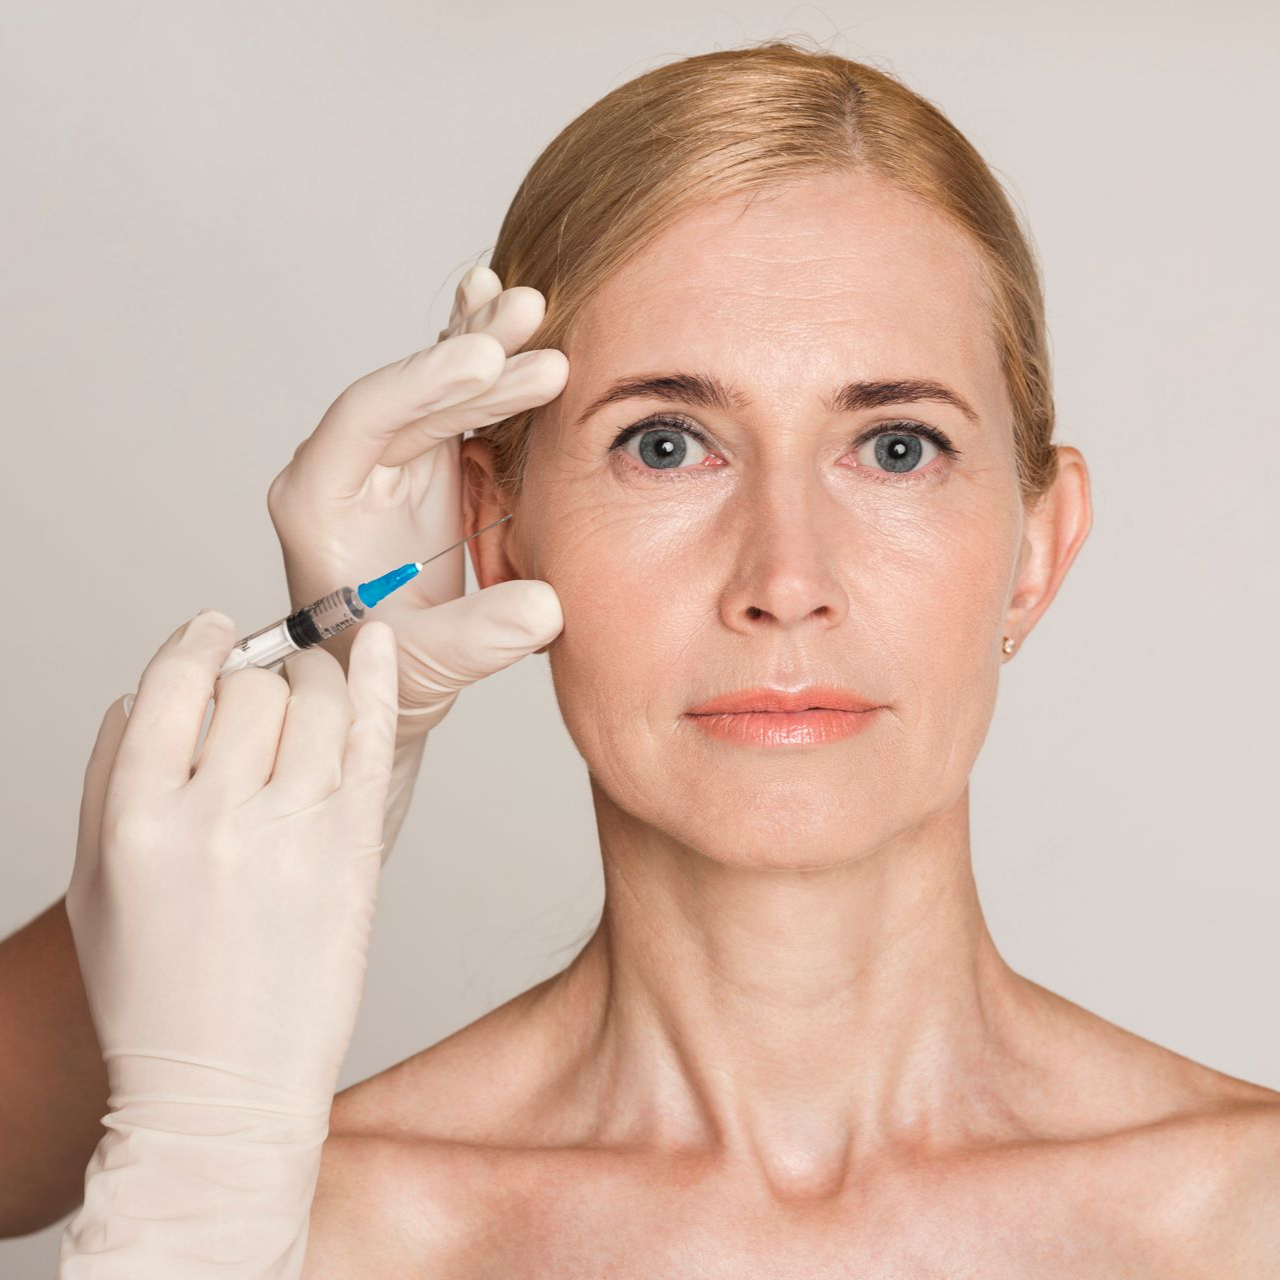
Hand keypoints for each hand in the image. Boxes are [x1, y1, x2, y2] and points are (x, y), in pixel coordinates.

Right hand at [59, 610, 399, 1277]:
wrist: (222, 1088)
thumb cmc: (155, 995)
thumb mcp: (95, 887)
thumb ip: (107, 781)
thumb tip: (140, 695)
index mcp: (136, 817)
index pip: (175, 684)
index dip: (199, 644)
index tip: (214, 632)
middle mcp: (214, 814)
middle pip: (254, 689)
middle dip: (261, 678)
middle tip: (270, 689)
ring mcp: (293, 830)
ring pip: (318, 701)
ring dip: (318, 679)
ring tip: (314, 690)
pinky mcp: (355, 850)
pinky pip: (374, 738)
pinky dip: (381, 679)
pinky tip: (382, 644)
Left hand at [266, 265, 566, 745]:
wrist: (381, 680)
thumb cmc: (380, 673)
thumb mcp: (424, 664)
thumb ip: (476, 636)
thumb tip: (546, 608)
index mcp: (319, 500)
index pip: (365, 417)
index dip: (426, 383)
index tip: (487, 358)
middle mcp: (347, 468)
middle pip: (409, 393)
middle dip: (473, 358)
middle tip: (532, 324)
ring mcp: (388, 462)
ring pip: (435, 389)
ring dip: (486, 350)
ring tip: (531, 309)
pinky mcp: (426, 466)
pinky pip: (452, 401)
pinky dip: (479, 362)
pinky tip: (496, 306)